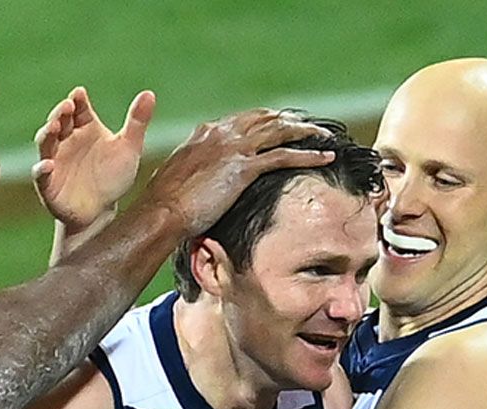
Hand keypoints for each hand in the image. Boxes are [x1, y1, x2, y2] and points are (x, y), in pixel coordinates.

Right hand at [33, 86, 155, 231]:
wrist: (101, 213)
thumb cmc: (112, 177)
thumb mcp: (128, 148)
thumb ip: (137, 122)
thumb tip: (149, 93)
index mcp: (84, 127)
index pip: (78, 108)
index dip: (77, 99)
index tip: (80, 93)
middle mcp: (66, 140)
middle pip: (59, 120)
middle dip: (60, 112)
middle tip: (68, 106)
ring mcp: (54, 160)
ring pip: (45, 143)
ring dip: (47, 133)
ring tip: (54, 126)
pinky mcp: (48, 184)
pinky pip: (40, 175)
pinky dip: (41, 169)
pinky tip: (48, 165)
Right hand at [140, 109, 336, 234]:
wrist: (162, 213)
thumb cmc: (165, 203)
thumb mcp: (179, 176)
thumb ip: (195, 168)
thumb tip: (201, 179)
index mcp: (205, 132)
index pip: (244, 119)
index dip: (266, 122)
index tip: (281, 127)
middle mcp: (221, 133)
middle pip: (266, 118)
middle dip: (290, 121)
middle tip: (309, 128)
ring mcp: (233, 148)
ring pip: (279, 131)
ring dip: (306, 132)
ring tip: (325, 137)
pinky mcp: (243, 168)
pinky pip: (284, 156)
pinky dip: (308, 155)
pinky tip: (325, 157)